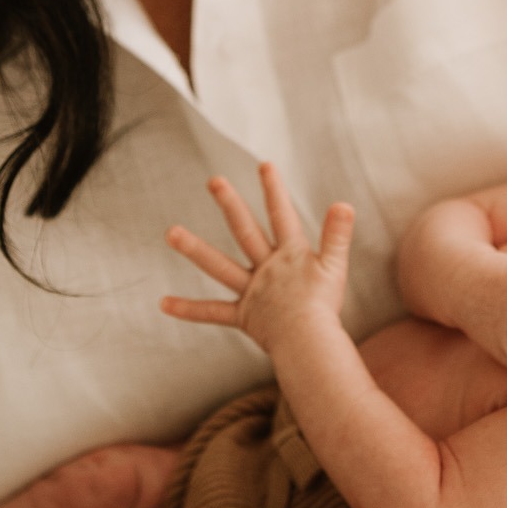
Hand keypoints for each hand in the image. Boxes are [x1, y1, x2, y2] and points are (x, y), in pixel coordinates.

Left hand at [162, 164, 353, 354]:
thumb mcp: (335, 266)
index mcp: (291, 255)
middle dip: (229, 204)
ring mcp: (252, 291)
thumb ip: (338, 235)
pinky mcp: (242, 316)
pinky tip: (163, 303)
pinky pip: (212, 312)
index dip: (274, 190)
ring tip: (170, 233)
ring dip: (194, 249)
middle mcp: (267, 268)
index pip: (282, 215)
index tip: (264, 165)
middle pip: (245, 231)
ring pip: (219, 267)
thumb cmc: (325, 306)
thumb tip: (343, 204)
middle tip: (213, 181)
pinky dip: (189, 310)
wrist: (310, 343)